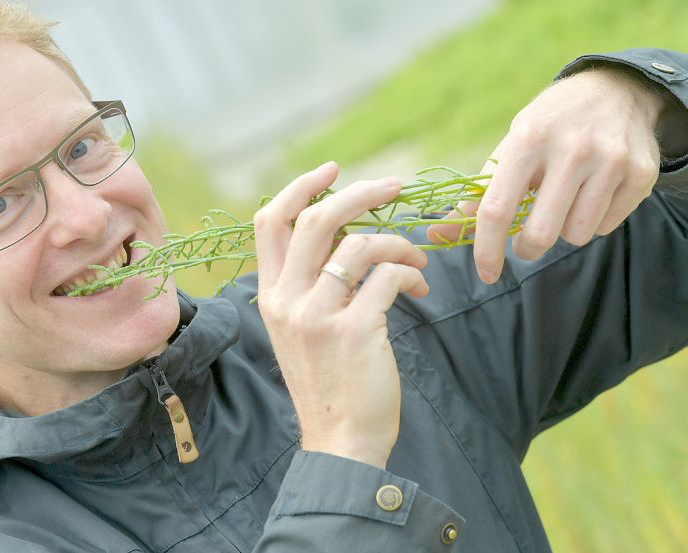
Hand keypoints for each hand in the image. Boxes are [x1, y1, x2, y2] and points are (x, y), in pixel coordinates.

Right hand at [254, 161, 428, 468]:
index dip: (299, 187)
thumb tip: (344, 235)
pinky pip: (388, 277)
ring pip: (360, 245)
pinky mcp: (354, 330)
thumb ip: (311, 283)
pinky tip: (419, 290)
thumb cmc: (329, 382)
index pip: (268, 222)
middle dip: (359, 193)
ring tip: (417, 261)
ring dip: (398, 243)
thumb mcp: (302, 330)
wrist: (340, 441)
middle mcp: (286, 300)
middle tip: (395, 186)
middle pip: (315, 219)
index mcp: (271, 295)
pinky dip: (411, 274)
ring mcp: (317, 316)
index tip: (332, 170)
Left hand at [427, 67, 664, 282]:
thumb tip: (436, 235)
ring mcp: (611, 160)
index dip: (486, 250)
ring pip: (576, 235)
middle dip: (528, 248)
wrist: (616, 90)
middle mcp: (572, 147)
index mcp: (528, 139)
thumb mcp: (510, 150)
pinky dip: (592, 222)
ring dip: (563, 232)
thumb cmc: (548, 128)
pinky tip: (591, 194)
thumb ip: (475, 197)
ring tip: (563, 204)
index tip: (487, 273)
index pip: (497, 210)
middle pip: (540, 234)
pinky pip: (605, 227)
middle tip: (526, 242)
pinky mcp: (641, 173)